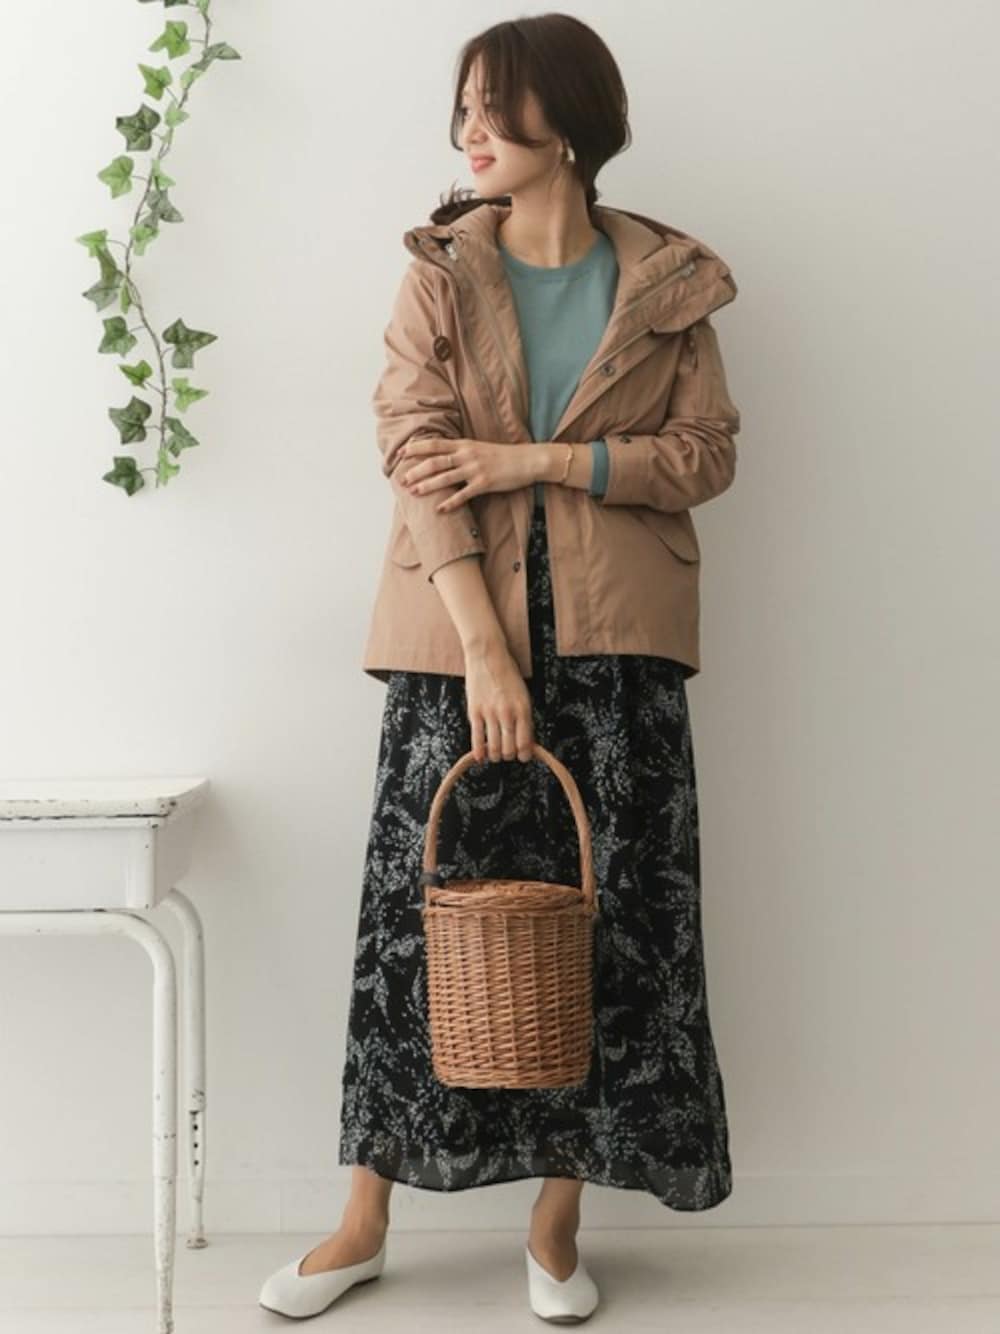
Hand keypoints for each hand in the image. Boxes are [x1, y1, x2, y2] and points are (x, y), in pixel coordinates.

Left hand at [397, 438, 542, 512]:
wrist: (527, 460)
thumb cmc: (502, 456)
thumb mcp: (479, 448)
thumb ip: (460, 452)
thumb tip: (442, 458)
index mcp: (464, 445)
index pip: (434, 444)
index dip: (416, 448)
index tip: (401, 452)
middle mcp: (467, 455)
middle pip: (435, 461)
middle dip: (417, 470)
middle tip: (402, 479)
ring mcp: (475, 469)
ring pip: (446, 477)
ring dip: (428, 485)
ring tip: (414, 492)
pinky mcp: (485, 483)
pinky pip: (463, 494)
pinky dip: (450, 502)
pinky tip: (440, 509)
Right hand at [463, 640, 534, 761]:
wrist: (488, 656)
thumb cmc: (508, 674)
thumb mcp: (523, 694)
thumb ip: (524, 717)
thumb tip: (525, 740)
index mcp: (523, 708)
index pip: (525, 742)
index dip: (524, 755)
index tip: (523, 756)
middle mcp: (507, 713)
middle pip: (509, 748)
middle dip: (509, 755)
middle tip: (508, 753)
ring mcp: (490, 713)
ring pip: (493, 747)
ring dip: (495, 756)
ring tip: (495, 755)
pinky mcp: (474, 711)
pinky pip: (476, 738)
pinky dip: (479, 752)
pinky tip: (481, 757)